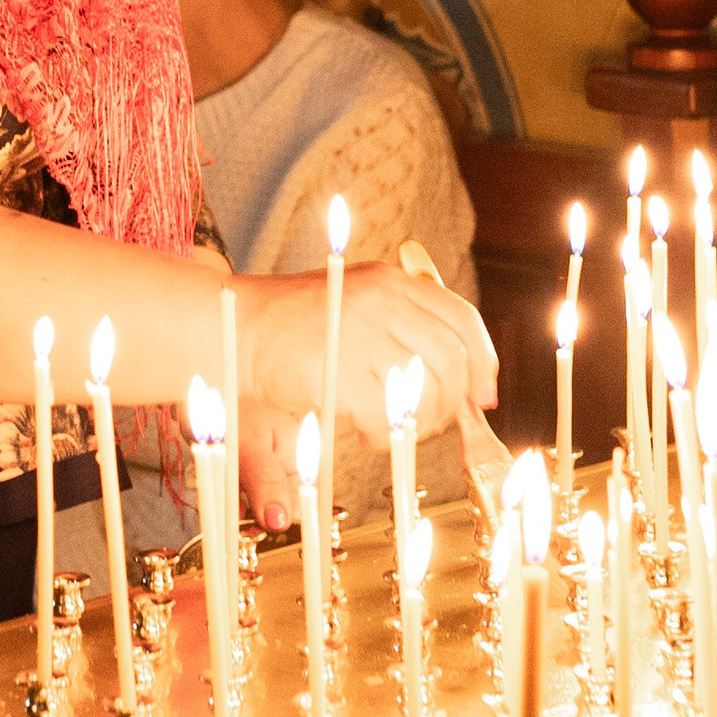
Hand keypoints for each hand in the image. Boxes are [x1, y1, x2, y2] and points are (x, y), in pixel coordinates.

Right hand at [231, 263, 496, 466]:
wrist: (234, 329)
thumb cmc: (293, 330)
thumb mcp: (355, 308)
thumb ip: (402, 330)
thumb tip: (458, 379)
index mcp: (391, 282)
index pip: (462, 319)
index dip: (482, 362)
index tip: (482, 396)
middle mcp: (383, 299)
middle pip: (452, 358)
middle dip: (454, 401)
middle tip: (434, 424)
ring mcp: (362, 331)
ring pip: (426, 388)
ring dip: (421, 421)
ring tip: (394, 428)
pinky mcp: (340, 368)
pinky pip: (388, 414)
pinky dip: (385, 434)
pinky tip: (366, 433)